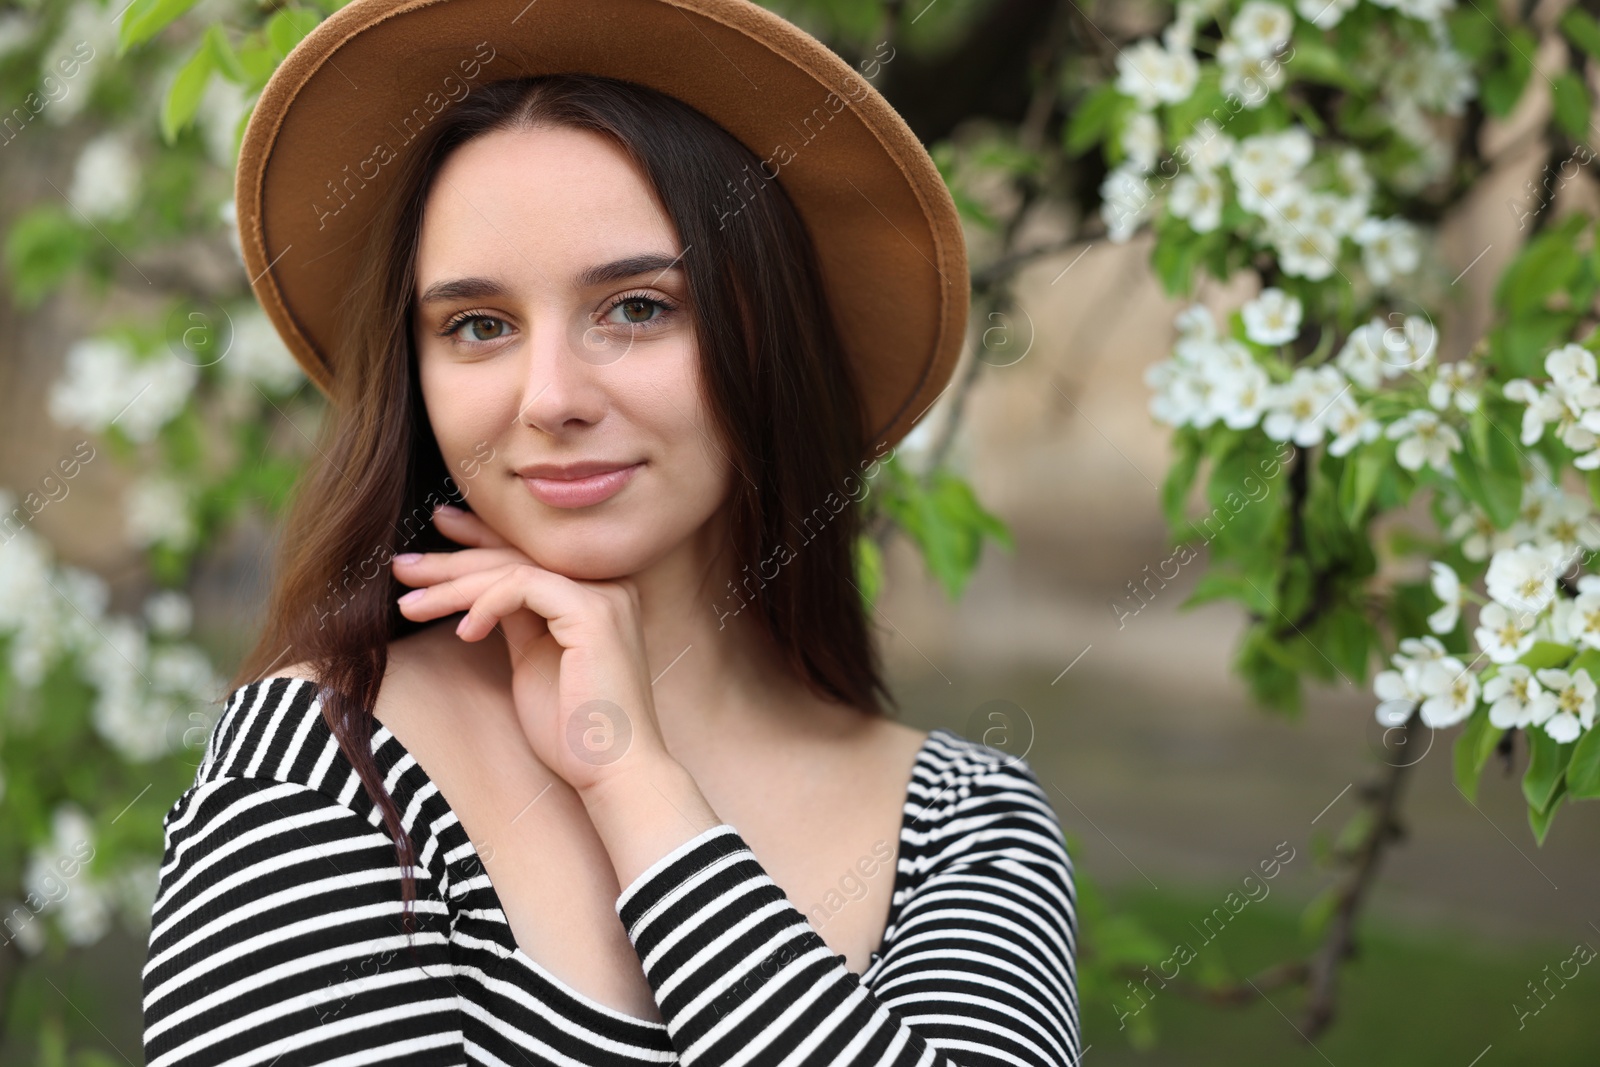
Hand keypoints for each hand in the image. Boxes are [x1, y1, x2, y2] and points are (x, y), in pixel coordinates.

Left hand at [392, 504, 671, 793]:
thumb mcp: (534, 659)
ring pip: (513, 569)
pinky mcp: (593, 613)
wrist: (613, 771)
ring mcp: (604, 594)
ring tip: (410, 605)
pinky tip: (464, 633)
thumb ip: (516, 619)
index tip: (432, 543)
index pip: (529, 555)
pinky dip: (485, 605)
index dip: (478, 542)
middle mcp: (606, 583)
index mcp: (595, 592)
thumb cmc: (573, 728)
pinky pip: (523, 588)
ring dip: (453, 585)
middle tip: (404, 567)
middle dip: (454, 560)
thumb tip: (477, 591)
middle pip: (517, 556)